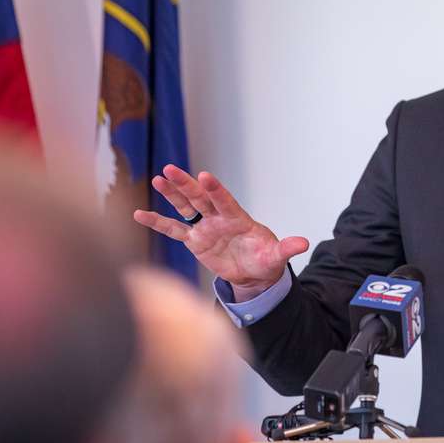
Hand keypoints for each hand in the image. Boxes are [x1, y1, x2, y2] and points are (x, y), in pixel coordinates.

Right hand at [133, 165, 308, 300]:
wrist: (253, 273)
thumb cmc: (265, 260)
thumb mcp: (276, 256)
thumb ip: (286, 248)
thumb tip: (305, 243)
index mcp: (237, 219)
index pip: (224, 201)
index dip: (215, 189)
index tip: (204, 176)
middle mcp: (218, 219)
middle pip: (200, 198)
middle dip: (186, 185)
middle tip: (171, 169)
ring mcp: (205, 228)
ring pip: (185, 208)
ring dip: (172, 195)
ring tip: (158, 179)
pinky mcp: (195, 241)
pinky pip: (174, 230)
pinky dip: (157, 222)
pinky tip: (139, 214)